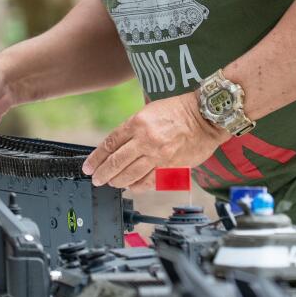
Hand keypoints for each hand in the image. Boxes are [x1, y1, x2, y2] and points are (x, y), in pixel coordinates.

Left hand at [83, 93, 229, 189]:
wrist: (206, 117)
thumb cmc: (180, 110)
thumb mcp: (151, 110)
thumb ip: (134, 128)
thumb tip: (119, 146)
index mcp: (138, 122)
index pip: (110, 143)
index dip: (97, 157)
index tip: (89, 166)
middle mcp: (145, 139)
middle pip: (116, 162)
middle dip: (103, 173)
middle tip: (96, 179)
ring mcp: (158, 155)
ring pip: (130, 174)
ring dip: (117, 181)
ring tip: (111, 183)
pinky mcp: (170, 166)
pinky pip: (148, 181)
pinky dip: (137, 186)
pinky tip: (131, 186)